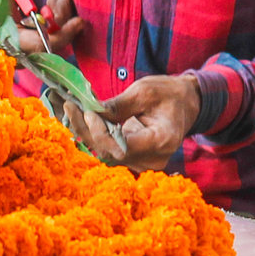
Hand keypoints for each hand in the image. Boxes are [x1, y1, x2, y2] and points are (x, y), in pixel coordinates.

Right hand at [0, 0, 87, 51]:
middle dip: (60, 24)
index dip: (61, 34)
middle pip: (47, 48)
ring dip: (56, 24)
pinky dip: (49, 27)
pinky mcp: (18, 49)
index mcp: (0, 37)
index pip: (39, 45)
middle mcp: (8, 51)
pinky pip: (41, 43)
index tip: (77, 21)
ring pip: (46, 46)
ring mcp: (13, 53)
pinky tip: (48, 8)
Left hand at [67, 72, 200, 170]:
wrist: (185, 104)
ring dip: (86, 133)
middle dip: (87, 130)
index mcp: (162, 140)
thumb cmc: (168, 94)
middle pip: (110, 153)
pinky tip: (80, 120)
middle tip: (69, 106)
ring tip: (71, 111)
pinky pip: (109, 152)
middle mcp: (153, 159)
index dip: (101, 132)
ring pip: (106, 154)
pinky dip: (94, 136)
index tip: (87, 111)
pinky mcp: (135, 161)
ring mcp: (144, 164)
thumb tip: (90, 112)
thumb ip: (117, 106)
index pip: (123, 147)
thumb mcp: (144, 91)